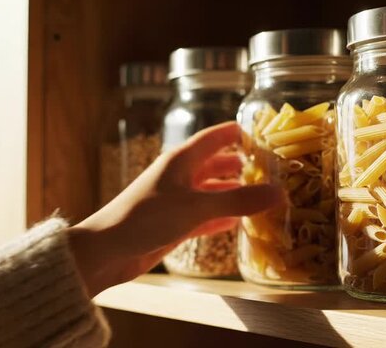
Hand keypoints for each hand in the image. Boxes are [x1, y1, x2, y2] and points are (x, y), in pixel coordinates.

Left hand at [68, 122, 281, 295]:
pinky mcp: (174, 224)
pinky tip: (237, 223)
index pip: (214, 138)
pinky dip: (221, 218)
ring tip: (261, 196)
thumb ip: (238, 200)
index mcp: (181, 160)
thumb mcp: (196, 206)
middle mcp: (180, 177)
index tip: (261, 133)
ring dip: (233, 193)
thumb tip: (279, 192)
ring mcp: (176, 201)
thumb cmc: (146, 218)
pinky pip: (205, 216)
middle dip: (241, 165)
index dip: (236, 133)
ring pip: (212, 192)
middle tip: (270, 170)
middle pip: (215, 164)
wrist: (106, 251)